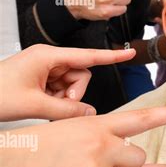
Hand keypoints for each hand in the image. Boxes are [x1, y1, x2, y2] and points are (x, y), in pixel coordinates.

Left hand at [0, 45, 135, 120]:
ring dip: (65, 99)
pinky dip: (57, 101)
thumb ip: (66, 110)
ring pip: (72, 84)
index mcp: (47, 56)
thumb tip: (91, 114)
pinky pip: (61, 90)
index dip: (111, 56)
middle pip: (81, 74)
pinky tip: (42, 106)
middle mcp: (48, 60)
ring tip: (46, 107)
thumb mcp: (33, 105)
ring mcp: (44, 69)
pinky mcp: (40, 79)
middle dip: (75, 92)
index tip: (130, 53)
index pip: (88, 56)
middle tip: (59, 106)